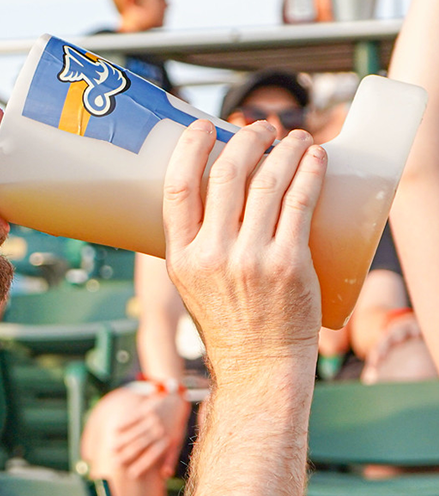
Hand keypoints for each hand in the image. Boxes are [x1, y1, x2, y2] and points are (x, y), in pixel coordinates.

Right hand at [111, 390, 189, 478]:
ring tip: (112, 448)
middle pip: (140, 445)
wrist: (176, 401)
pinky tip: (114, 430)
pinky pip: (132, 418)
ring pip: (134, 432)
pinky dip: (123, 424)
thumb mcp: (177, 442)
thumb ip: (170, 458)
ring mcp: (152, 419)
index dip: (142, 466)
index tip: (131, 475)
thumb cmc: (175, 425)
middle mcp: (158, 431)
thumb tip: (165, 475)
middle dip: (127, 455)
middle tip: (115, 463)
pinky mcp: (146, 409)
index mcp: (166, 442)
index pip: (152, 456)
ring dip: (122, 440)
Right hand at [163, 120, 325, 379]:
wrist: (259, 368)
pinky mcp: (289, 265)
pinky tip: (316, 159)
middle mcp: (212, 254)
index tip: (205, 127)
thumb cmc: (226, 321)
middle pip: (227, 176)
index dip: (191, 148)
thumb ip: (193, 240)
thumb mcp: (189, 281)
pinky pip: (300, 205)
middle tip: (261, 128)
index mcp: (180, 256)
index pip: (179, 187)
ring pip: (268, 184)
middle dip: (247, 140)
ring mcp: (251, 259)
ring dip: (284, 150)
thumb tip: (208, 191)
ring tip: (295, 137)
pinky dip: (309, 174)